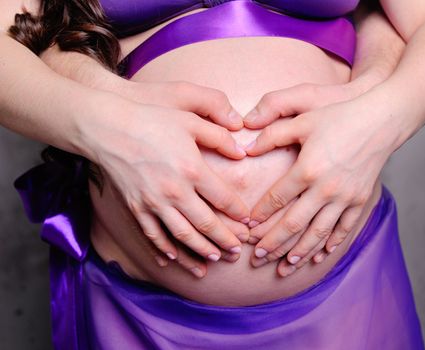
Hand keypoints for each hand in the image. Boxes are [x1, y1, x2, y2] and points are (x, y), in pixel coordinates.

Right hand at [84, 82, 249, 276]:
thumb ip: (219, 136)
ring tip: (214, 260)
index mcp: (193, 170)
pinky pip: (153, 236)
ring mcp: (154, 203)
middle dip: (225, 240)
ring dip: (200, 252)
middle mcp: (175, 192)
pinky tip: (172, 259)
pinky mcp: (136, 208)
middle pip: (206, 224)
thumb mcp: (190, 120)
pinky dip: (164, 250)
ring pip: (182, 236)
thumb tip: (242, 153)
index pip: (224, 199)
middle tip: (237, 252)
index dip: (239, 214)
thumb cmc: (152, 119)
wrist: (108, 127)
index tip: (248, 223)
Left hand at [243, 86, 398, 274]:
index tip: (247, 228)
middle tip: (258, 258)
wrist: (382, 121)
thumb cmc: (340, 117)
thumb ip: (272, 134)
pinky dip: (331, 244)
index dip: (260, 215)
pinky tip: (320, 256)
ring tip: (284, 267)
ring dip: (300, 252)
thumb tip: (246, 148)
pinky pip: (343, 229)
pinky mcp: (360, 200)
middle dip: (273, 243)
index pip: (277, 199)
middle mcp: (325, 188)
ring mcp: (345, 197)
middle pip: (294, 224)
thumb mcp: (303, 120)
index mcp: (307, 169)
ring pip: (318, 233)